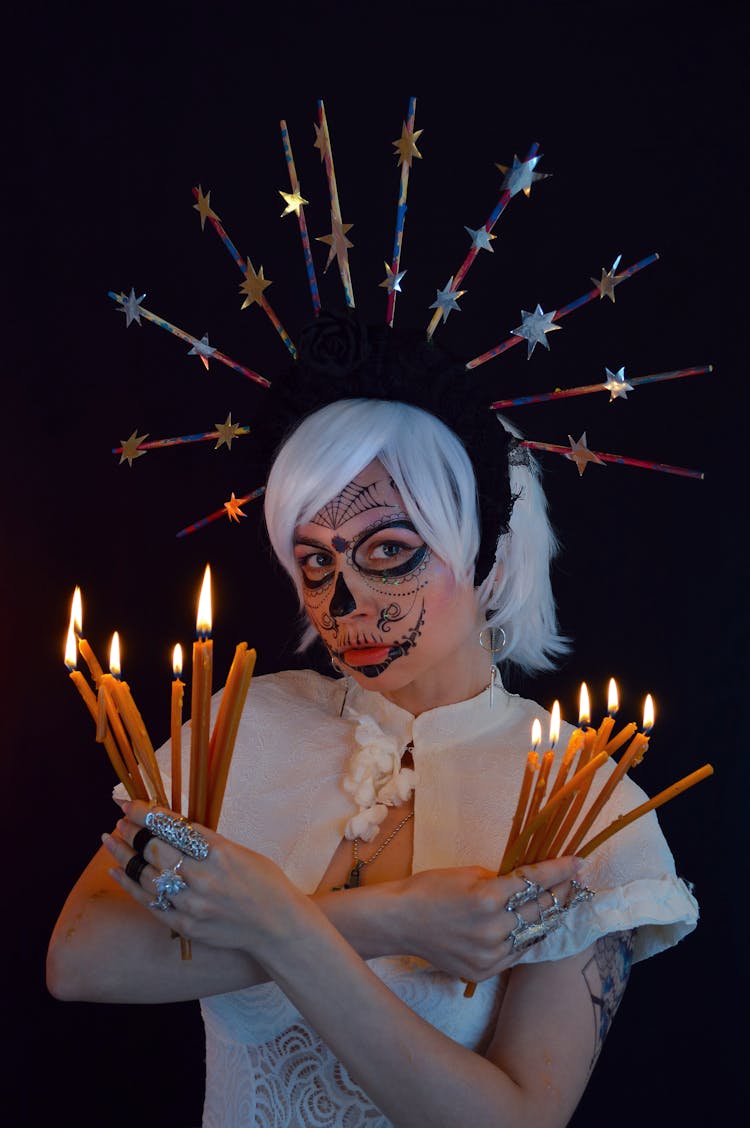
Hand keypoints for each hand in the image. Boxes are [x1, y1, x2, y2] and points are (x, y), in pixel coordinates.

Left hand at [103, 800, 302, 953]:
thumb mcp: (239, 851)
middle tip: (119, 821)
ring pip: (145, 875)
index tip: (130, 805)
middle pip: (153, 849)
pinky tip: (116, 871)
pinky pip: (149, 902)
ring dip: (123, 855)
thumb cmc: (264, 882)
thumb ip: (206, 841)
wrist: (277, 926)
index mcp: (218, 850)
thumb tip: (171, 826)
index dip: (145, 814)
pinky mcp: (185, 925)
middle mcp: (202, 875)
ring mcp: (191, 903)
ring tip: (110, 841)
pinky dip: (130, 885)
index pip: (170, 826)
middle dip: (131, 831)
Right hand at [393, 857, 586, 980]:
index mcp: (488, 897)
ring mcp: (489, 954)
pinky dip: (528, 937)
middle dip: (561, 892)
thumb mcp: (468, 873)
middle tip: (575, 881)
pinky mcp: (484, 971)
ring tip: (561, 903)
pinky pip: (517, 953)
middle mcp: (493, 929)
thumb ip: (500, 879)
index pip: (535, 881)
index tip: (579, 862)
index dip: (560, 870)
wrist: (400, 921)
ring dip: (549, 917)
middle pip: (540, 908)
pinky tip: (535, 925)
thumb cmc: (429, 888)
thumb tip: (527, 881)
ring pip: (534, 934)